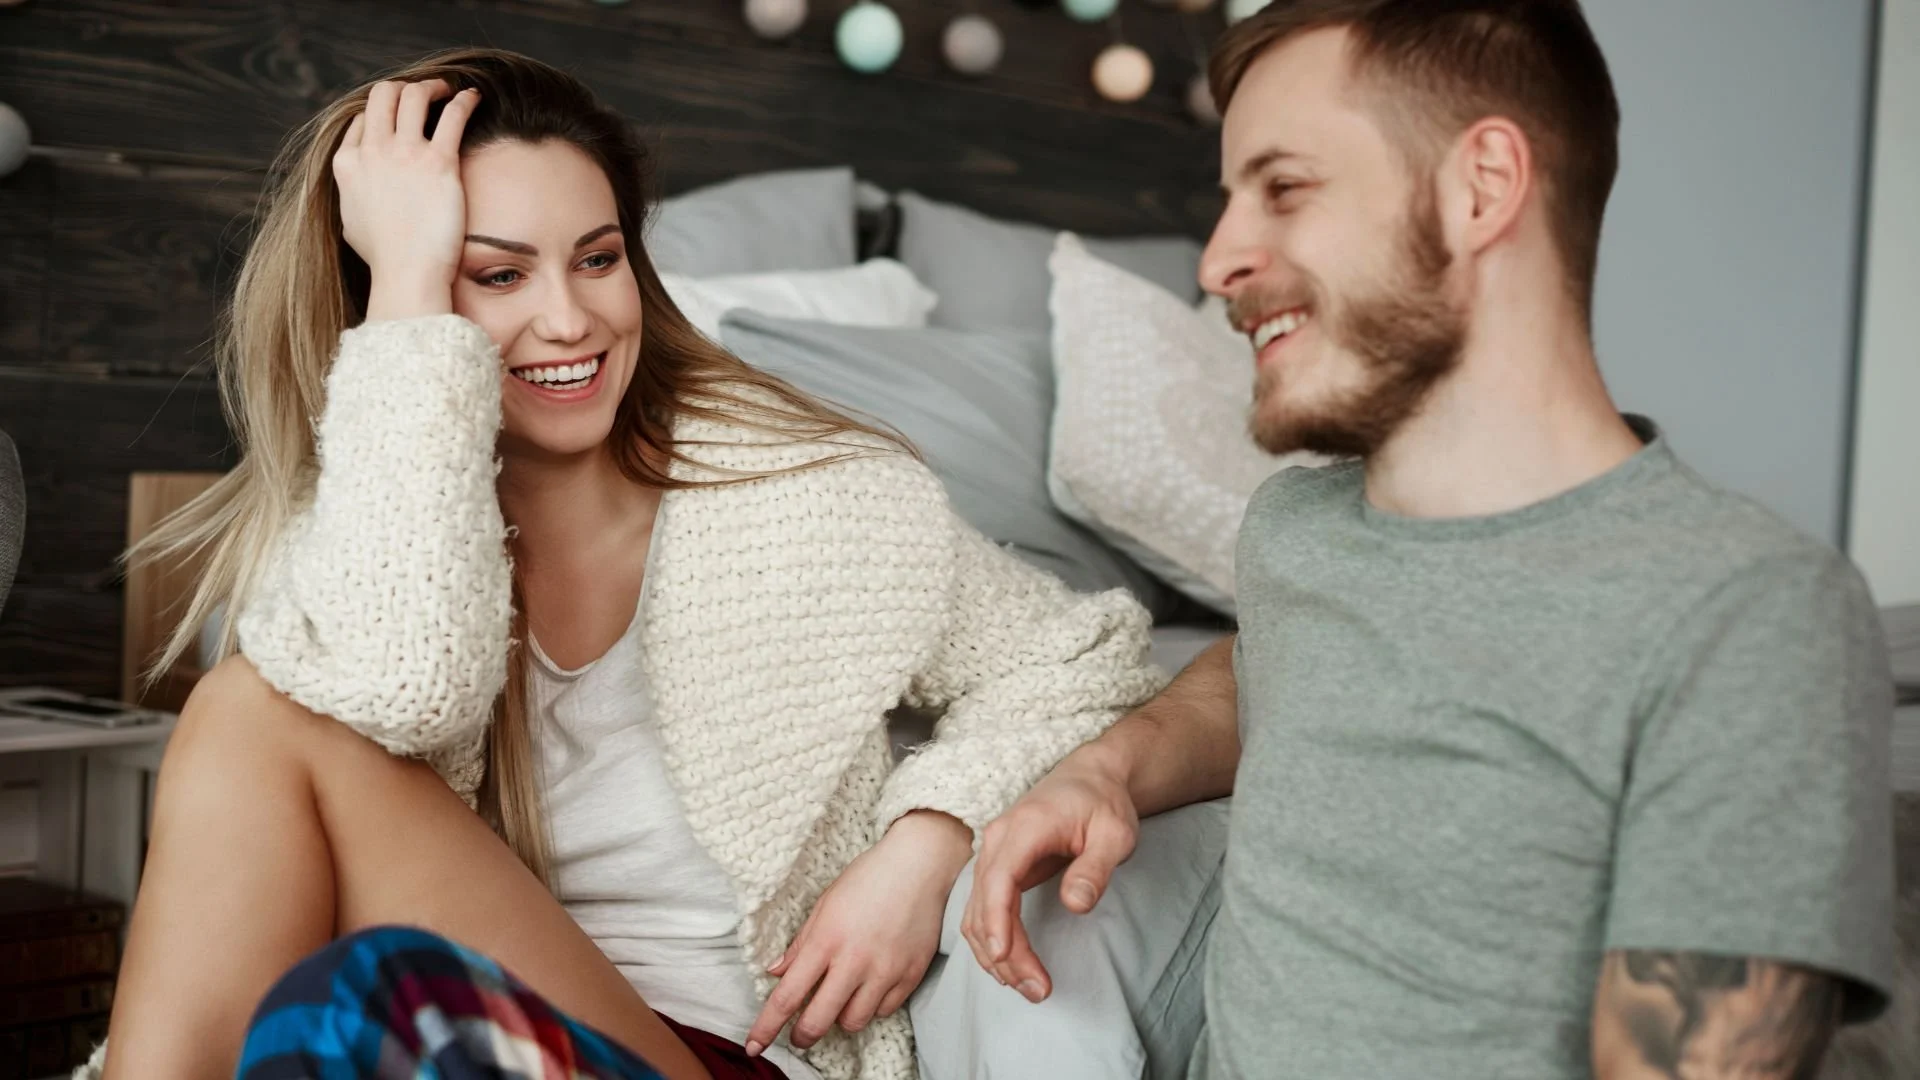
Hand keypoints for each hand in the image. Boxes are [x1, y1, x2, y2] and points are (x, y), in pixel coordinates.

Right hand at [332, 78, 479, 321]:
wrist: (407, 274)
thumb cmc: (384, 258)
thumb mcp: (351, 223)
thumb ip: (351, 196)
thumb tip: (356, 191)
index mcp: (348, 164)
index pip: (363, 119)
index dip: (383, 112)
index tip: (401, 115)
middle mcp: (372, 152)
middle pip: (383, 95)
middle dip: (403, 88)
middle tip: (425, 94)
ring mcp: (404, 155)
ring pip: (413, 95)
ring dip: (432, 86)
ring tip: (447, 90)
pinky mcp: (439, 163)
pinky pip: (452, 115)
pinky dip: (464, 100)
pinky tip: (474, 98)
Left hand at [744, 811, 970, 1056]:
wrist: (920, 864)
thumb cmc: (868, 878)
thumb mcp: (825, 905)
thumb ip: (800, 944)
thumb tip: (776, 972)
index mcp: (826, 940)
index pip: (787, 996)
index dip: (766, 1027)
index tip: (753, 1046)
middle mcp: (854, 961)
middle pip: (818, 1021)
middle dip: (802, 1036)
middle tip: (799, 1035)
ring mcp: (885, 970)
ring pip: (853, 1022)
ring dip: (840, 1018)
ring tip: (842, 999)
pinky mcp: (911, 974)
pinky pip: (885, 1010)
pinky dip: (873, 1006)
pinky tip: (871, 987)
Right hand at [961, 746, 1139, 1000]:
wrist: (1090, 777)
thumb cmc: (1103, 803)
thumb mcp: (1114, 833)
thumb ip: (1095, 868)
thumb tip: (1076, 905)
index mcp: (1025, 827)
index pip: (998, 878)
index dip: (996, 920)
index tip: (1005, 955)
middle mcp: (998, 839)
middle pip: (984, 903)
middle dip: (1004, 952)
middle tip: (1038, 989)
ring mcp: (993, 852)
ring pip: (977, 912)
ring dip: (995, 953)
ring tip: (1029, 987)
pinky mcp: (996, 866)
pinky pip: (982, 908)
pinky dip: (991, 939)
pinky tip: (1009, 965)